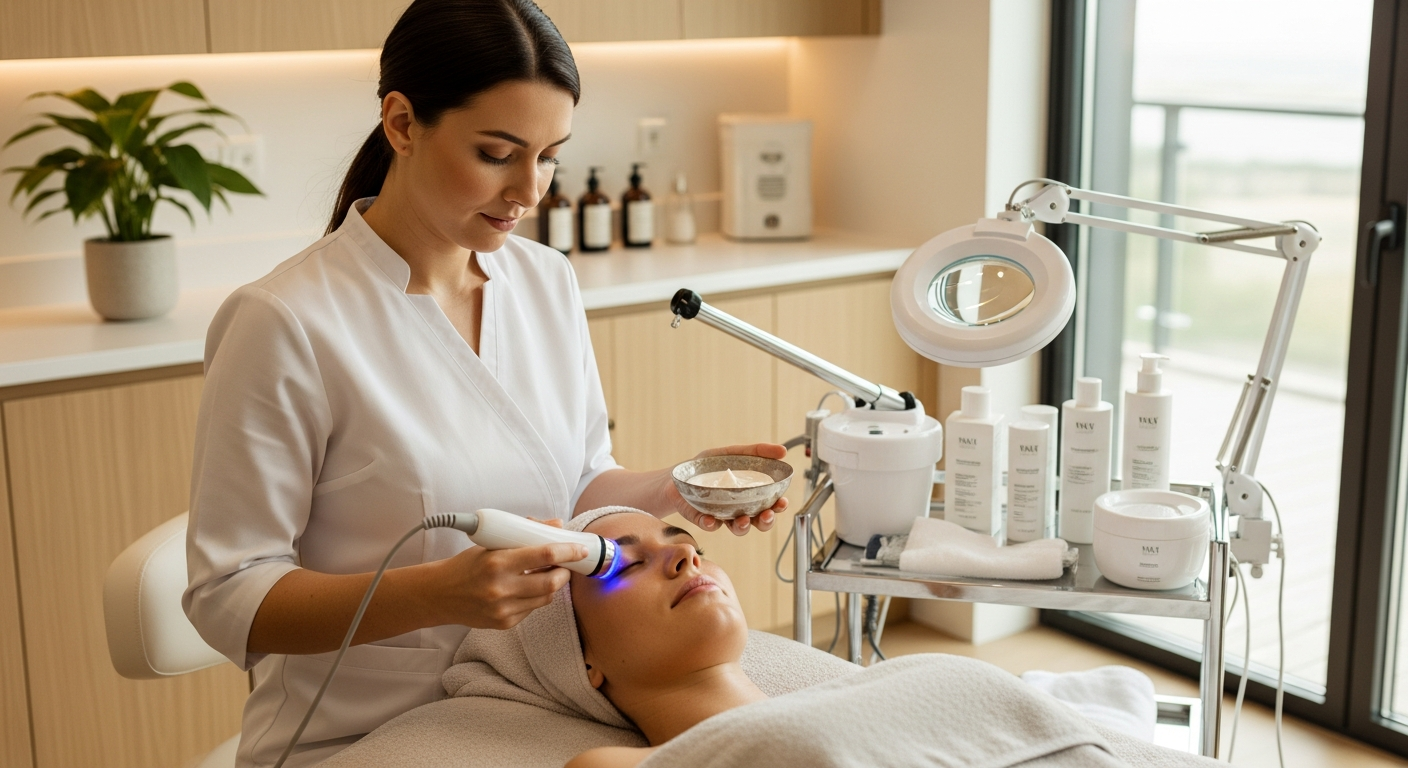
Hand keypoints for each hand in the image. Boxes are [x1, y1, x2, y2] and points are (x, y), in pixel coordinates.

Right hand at [427, 538, 586, 629]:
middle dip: (565, 572)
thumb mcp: (491, 544)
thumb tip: (556, 525)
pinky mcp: (504, 623)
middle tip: (566, 564)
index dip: (568, 551)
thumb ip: (523, 535)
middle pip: (551, 582)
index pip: (544, 555)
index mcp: (497, 562)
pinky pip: (532, 609)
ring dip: (553, 585)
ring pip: (546, 598)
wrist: (439, 595)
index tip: (580, 549)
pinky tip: (527, 589)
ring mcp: (503, 609)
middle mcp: (501, 588)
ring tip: (549, 574)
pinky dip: (536, 598)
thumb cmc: (466, 566)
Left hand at [674, 443, 790, 535]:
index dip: (778, 506)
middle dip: (766, 522)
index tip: (782, 502)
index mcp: (749, 496)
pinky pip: (708, 525)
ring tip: (743, 520)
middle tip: (766, 515)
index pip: (770, 504)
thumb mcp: (733, 453)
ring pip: (737, 528)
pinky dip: (710, 524)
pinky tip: (711, 519)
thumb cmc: (709, 466)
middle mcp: (738, 509)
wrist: (677, 474)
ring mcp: (721, 516)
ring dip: (743, 527)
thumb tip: (783, 450)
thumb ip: (757, 451)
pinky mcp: (701, 518)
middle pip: (758, 522)